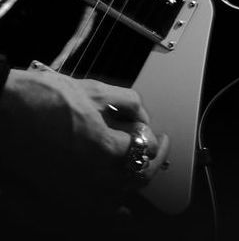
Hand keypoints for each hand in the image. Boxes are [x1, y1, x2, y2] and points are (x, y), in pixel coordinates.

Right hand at [0, 69, 167, 228]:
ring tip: (142, 167)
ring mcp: (78, 190)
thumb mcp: (94, 89)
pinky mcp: (63, 195)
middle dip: (154, 159)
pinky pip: (98, 212)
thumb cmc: (43, 99)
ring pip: (121, 194)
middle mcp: (94, 175)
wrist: (7, 112)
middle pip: (139, 175)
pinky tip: (122, 208)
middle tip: (160, 147)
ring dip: (136, 180)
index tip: (153, 130)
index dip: (153, 136)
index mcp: (105, 147)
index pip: (146, 148)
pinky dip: (115, 210)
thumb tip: (142, 112)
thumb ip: (127, 101)